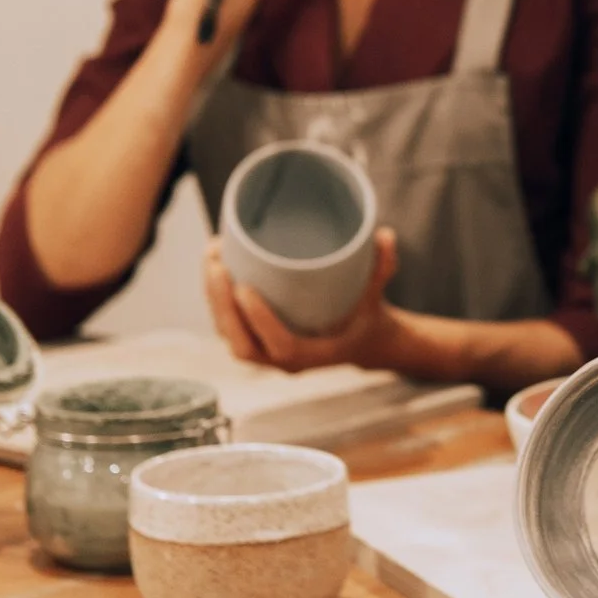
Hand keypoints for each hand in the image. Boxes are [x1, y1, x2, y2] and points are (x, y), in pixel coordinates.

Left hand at [204, 227, 415, 372]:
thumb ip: (382, 268)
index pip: (280, 346)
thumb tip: (386, 235)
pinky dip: (216, 300)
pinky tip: (214, 266)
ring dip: (214, 300)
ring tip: (211, 258)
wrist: (361, 342)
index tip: (245, 287)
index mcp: (313, 357)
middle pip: (241, 343)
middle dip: (222, 305)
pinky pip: (228, 327)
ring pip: (228, 335)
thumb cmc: (367, 319)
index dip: (259, 320)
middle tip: (217, 264)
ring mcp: (266, 354)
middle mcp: (283, 362)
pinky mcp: (255, 341)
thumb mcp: (376, 296)